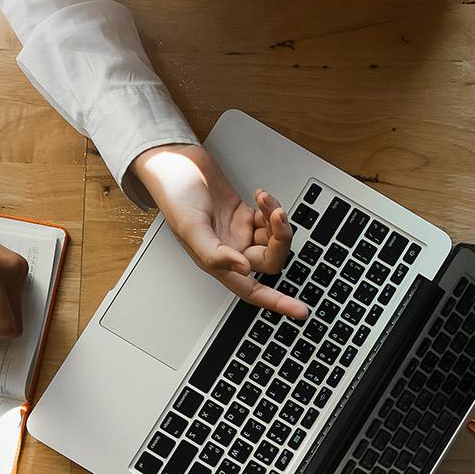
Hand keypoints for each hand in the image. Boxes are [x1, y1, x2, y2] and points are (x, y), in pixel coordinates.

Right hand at [130, 144, 307, 318]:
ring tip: (266, 200)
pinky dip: (271, 207)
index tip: (300, 311)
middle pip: (271, 260)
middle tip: (278, 216)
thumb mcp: (191, 227)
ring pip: (274, 238)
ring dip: (276, 219)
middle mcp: (231, 250)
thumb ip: (215, 254)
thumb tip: (244, 270)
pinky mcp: (244, 214)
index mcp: (217, 262)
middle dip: (281, 239)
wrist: (174, 162)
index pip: (252, 290)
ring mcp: (239, 232)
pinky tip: (260, 195)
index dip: (277, 302)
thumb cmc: (174, 194)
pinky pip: (269, 219)